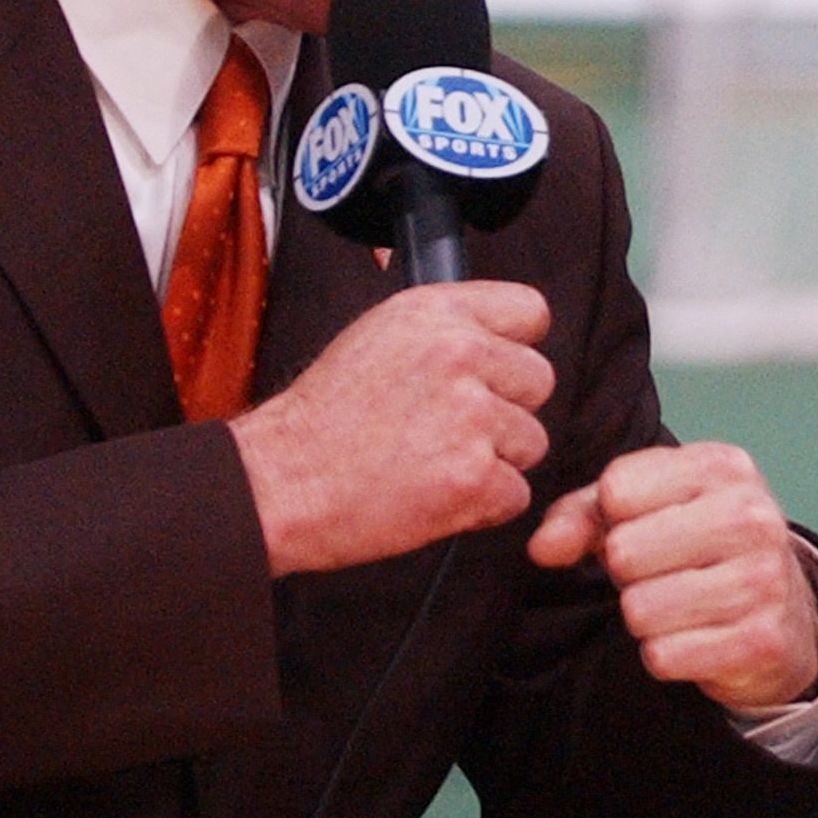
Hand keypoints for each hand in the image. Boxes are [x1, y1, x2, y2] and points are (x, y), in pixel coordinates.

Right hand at [232, 282, 553, 575]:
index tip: (494, 371)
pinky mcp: (474, 477)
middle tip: (450, 429)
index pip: (531, 312)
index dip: (516, 347)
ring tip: (433, 463)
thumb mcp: (376, 336)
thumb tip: (494, 330)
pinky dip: (482, 506)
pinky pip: (516, 494)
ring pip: (531, 441)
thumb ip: (442, 329)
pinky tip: (435, 496)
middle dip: (506, 410)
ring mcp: (471, 416)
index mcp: (436, 312)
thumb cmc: (321, 420)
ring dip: (495, 461)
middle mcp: (460, 354)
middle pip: (539, 380)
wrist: (279, 483)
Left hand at [528, 442, 817, 710]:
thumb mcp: (650, 509)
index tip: (648, 528)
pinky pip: (663, 657)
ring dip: (647, 618)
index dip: (614, 519)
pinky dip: (668, 655)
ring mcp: (764, 580)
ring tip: (681, 605)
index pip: (617, 490)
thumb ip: (584, 514)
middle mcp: (752, 515)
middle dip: (629, 573)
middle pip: (624, 552)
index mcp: (723, 466)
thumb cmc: (701, 548)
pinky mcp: (761, 642)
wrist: (787, 613)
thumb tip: (543, 548)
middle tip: (665, 573)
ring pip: (640, 610)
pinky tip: (699, 637)